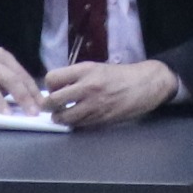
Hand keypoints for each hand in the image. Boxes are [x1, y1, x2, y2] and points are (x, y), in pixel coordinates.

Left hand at [41, 59, 185, 129]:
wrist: (145, 85)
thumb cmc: (119, 75)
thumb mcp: (96, 68)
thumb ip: (76, 77)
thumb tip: (55, 89)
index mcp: (86, 70)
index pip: (52, 79)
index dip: (49, 85)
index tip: (54, 88)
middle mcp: (88, 87)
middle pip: (53, 100)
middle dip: (48, 106)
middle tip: (50, 107)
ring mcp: (94, 105)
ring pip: (63, 117)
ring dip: (59, 117)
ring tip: (62, 114)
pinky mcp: (100, 119)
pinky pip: (78, 125)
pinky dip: (74, 123)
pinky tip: (78, 118)